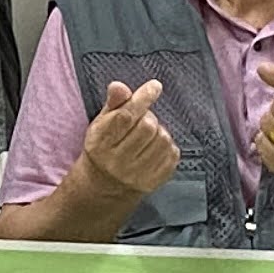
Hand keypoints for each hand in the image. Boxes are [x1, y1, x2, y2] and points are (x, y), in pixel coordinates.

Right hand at [77, 78, 179, 200]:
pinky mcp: (152, 182)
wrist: (103, 187)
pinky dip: (168, 146)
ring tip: (149, 135)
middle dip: (149, 116)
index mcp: (101, 143)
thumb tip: (119, 86)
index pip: (125, 116)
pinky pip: (172, 155)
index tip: (154, 86)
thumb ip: (113, 103)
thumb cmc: (103, 147)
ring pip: (162, 139)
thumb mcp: (101, 123)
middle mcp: (117, 161)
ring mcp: (136, 174)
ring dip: (160, 131)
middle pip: (147, 126)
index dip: (142, 98)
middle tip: (142, 119)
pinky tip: (156, 148)